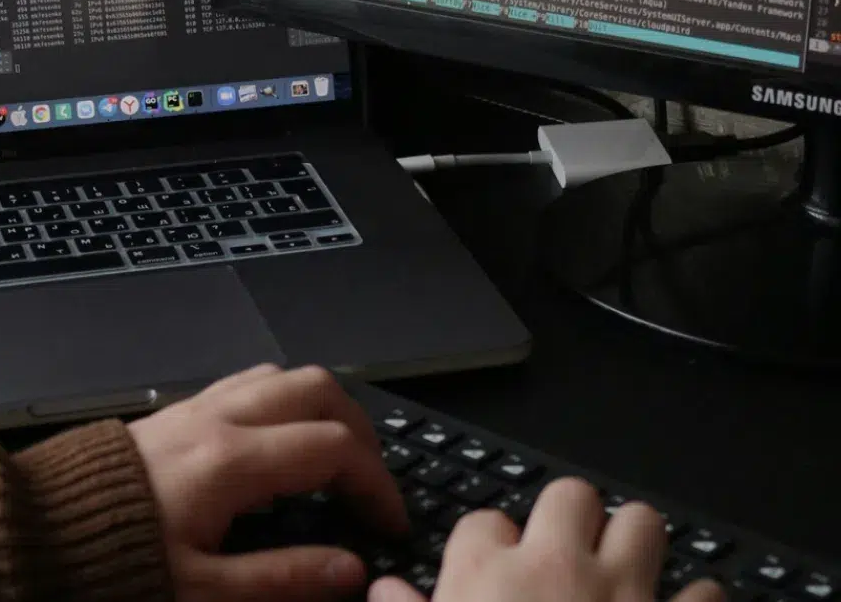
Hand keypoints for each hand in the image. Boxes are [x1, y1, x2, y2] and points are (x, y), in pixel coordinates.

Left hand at [128, 363, 408, 601]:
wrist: (33, 534)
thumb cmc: (113, 564)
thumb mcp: (202, 592)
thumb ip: (282, 580)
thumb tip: (350, 569)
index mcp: (233, 461)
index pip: (334, 447)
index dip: (376, 483)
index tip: (391, 521)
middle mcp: (220, 418)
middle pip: (316, 388)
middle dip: (359, 429)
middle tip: (372, 481)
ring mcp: (197, 407)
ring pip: (281, 376)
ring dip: (323, 406)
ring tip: (336, 456)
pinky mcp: (177, 412)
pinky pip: (248, 383)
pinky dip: (284, 401)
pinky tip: (282, 441)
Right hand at [369, 478, 724, 601]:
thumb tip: (384, 592)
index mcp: (486, 575)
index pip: (484, 521)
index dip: (489, 545)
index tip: (493, 568)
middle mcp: (554, 566)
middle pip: (568, 496)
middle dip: (568, 520)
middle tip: (565, 554)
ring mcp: (621, 593)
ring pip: (641, 521)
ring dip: (635, 545)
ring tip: (624, 572)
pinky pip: (704, 590)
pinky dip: (697, 600)